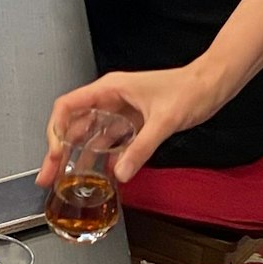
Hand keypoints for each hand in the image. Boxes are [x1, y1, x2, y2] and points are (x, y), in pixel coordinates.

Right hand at [39, 64, 225, 184]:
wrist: (213, 84)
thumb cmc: (190, 89)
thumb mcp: (163, 120)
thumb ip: (141, 148)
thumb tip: (120, 173)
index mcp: (109, 89)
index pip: (68, 106)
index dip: (57, 130)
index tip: (57, 153)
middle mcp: (110, 99)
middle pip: (74, 125)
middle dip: (60, 150)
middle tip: (50, 175)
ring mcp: (121, 111)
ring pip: (90, 135)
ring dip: (78, 156)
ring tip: (67, 179)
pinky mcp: (134, 122)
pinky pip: (111, 141)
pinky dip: (102, 157)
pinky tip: (100, 174)